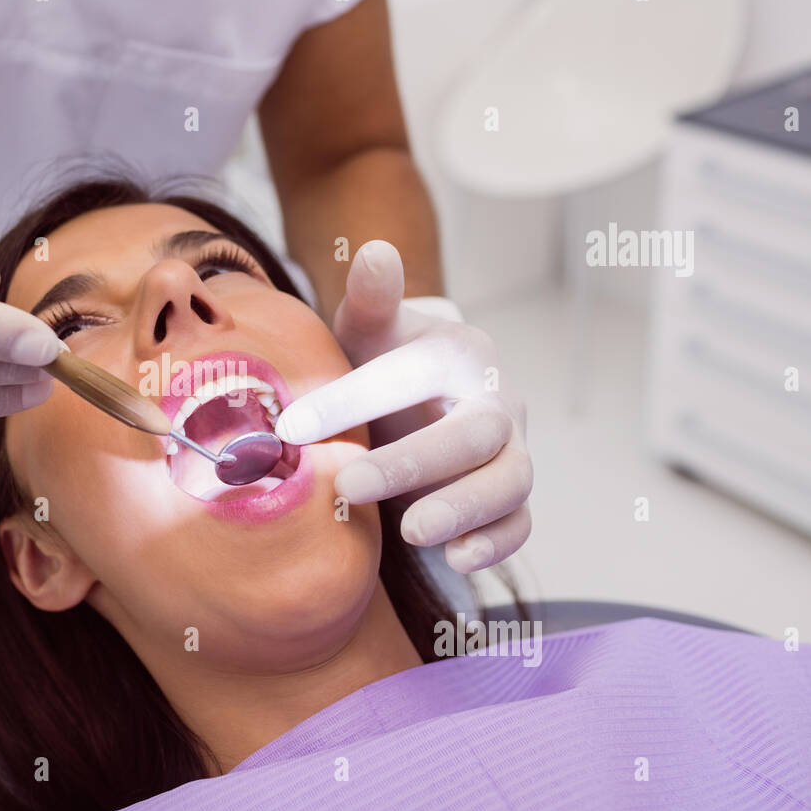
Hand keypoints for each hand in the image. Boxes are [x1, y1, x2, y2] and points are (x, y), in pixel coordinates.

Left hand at [274, 240, 531, 572]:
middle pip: (473, 434)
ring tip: (410, 531)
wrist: (422, 399)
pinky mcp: (510, 499)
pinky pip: (519, 524)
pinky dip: (495, 544)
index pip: (413, 373)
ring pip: (508, 482)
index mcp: (460, 352)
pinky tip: (456, 560)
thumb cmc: (385, 364)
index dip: (354, 398)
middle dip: (411, 462)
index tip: (292, 427)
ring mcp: (511, 452)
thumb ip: (371, 299)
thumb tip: (373, 250)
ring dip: (462, 508)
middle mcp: (497, 401)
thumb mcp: (370, 330)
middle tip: (346, 482)